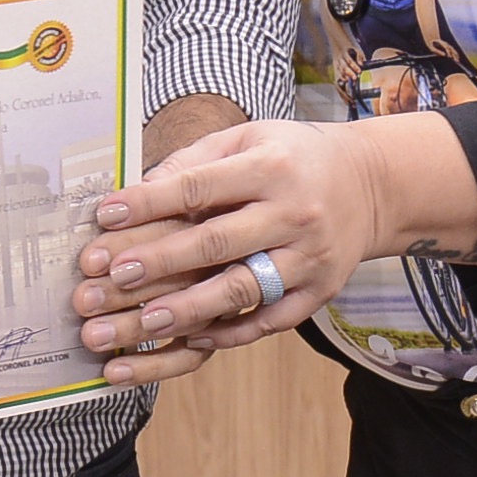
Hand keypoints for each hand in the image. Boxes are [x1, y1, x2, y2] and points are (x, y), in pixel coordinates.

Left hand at [69, 114, 476, 384]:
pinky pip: (272, 320)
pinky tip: (192, 338)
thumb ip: (194, 162)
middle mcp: (293, 214)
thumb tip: (136, 192)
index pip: (199, 187)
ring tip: (144, 322)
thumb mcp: (248, 138)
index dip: (149, 203)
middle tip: (110, 278)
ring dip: (189, 309)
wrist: (371, 184)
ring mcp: (309, 258)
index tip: (105, 216)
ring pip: (243, 290)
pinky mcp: (320, 292)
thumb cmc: (293, 157)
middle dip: (160, 261)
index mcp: (269, 167)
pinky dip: (232, 332)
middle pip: (217, 243)